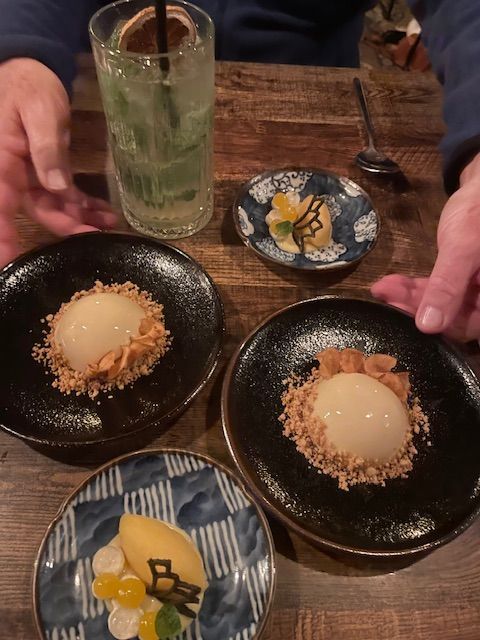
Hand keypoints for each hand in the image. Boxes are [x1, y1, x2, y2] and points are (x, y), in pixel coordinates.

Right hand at [0, 58, 115, 265]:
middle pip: (37, 211)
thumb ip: (47, 151)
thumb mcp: (40, 113)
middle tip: (95, 236)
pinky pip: (63, 195)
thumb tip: (56, 188)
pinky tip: (105, 212)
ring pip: (54, 207)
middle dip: (66, 227)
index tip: (11, 260)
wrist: (32, 72)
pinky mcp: (44, 172)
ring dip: (81, 217)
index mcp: (1, 164)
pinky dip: (84, 204)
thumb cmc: (29, 87)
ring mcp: (28, 176)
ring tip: (109, 223)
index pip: (1, 207)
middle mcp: (11, 176)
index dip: (4, 237)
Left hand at [371, 152, 479, 341]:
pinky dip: (415, 288)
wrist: (479, 191)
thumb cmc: (478, 215)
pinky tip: (391, 284)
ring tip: (381, 287)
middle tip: (384, 296)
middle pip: (450, 319)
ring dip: (409, 297)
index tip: (400, 309)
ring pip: (439, 306)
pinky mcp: (459, 283)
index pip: (465, 325)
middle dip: (414, 307)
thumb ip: (447, 288)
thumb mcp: (463, 250)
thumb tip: (429, 326)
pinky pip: (436, 292)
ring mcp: (473, 293)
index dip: (433, 323)